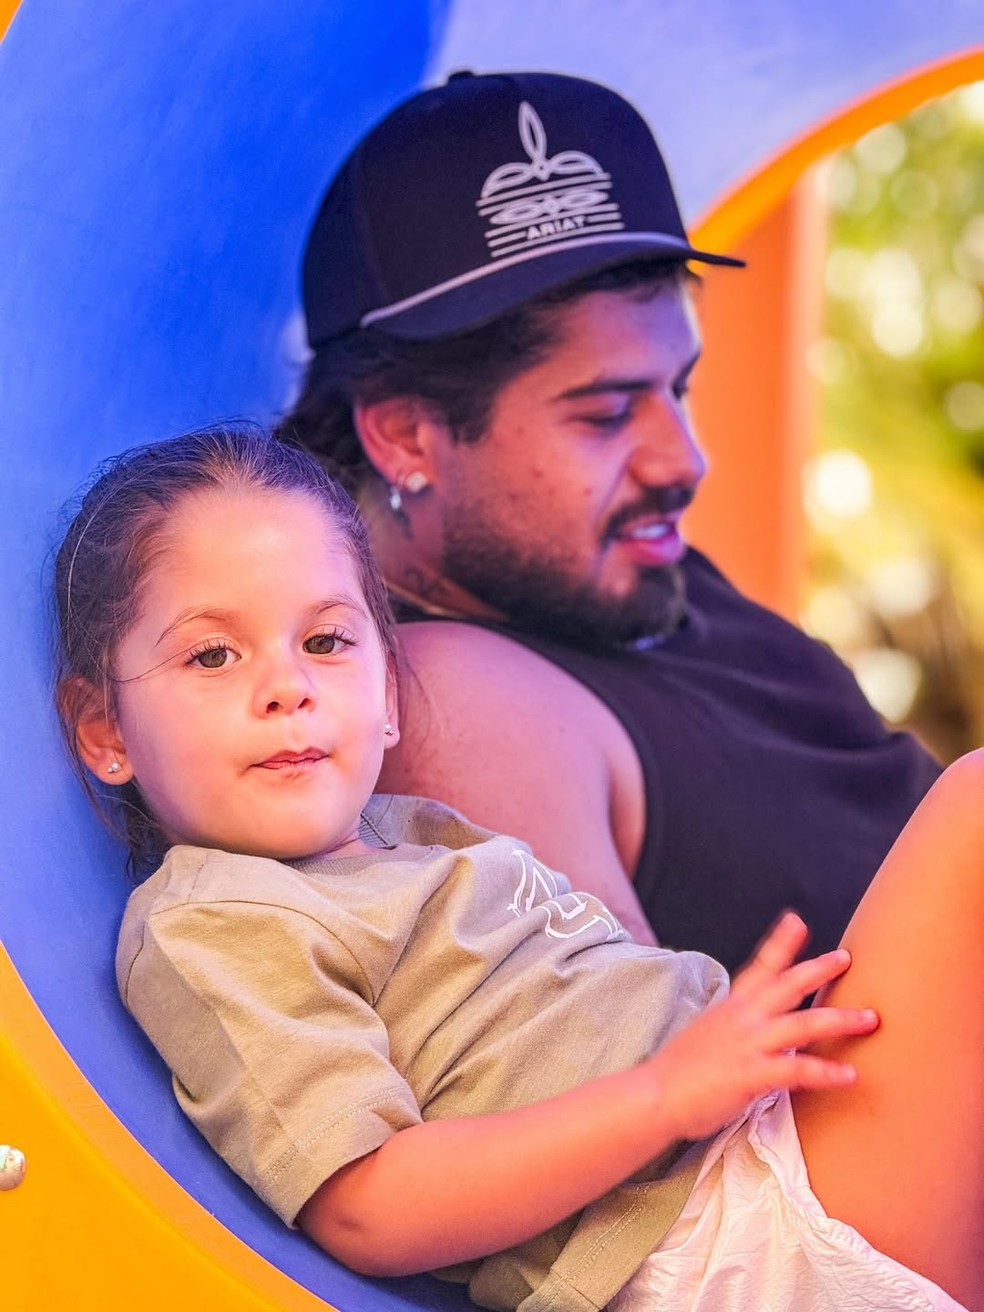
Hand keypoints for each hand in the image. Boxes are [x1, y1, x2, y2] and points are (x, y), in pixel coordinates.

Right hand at [646, 912, 879, 1142]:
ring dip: (840, 1020)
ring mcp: (749, 1044)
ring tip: (870, 1019)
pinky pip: (798, 1070)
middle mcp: (743, 1018)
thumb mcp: (709, 1033)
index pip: (760, 967)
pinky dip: (826, 1072)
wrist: (655, 1094)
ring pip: (803, 1024)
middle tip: (846, 957)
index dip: (780, 943)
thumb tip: (753, 1027)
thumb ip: (735, 1026)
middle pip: (788, 985)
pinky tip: (851, 1075)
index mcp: (732, 1006)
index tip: (798, 921)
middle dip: (820, 970)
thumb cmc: (680, 1069)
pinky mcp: (752, 1074)